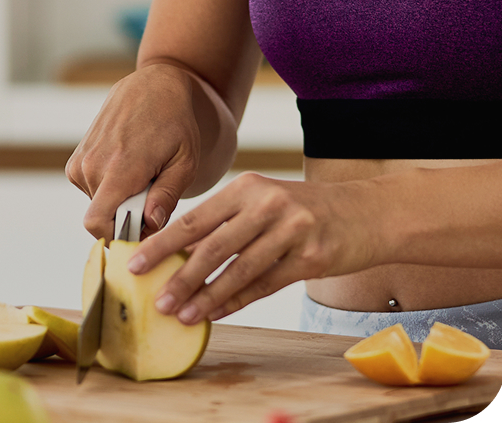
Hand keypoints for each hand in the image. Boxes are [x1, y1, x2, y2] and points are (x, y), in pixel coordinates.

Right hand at [65, 64, 202, 240]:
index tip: (144, 230)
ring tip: (142, 174)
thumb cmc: (176, 123)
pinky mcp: (77, 157)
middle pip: (103, 217)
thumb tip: (150, 224)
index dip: (119, 237)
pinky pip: (91, 190)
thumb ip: (167, 195)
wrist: (153, 85)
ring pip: (97, 204)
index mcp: (120, 167)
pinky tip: (128, 165)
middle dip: (127, 216)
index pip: (97, 223)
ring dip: (119, 200)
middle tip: (153, 193)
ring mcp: (81, 159)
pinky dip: (109, 187)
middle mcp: (93, 164)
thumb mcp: (186, 161)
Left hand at [125, 172, 380, 323]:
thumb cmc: (303, 209)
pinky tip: (217, 313)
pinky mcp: (311, 257)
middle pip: (213, 245)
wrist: (365, 213)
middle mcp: (267, 204)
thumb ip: (225, 223)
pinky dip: (238, 301)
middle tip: (156, 299)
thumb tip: (178, 253)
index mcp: (246, 187)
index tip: (136, 262)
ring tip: (182, 315)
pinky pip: (265, 285)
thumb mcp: (262, 203)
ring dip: (207, 296)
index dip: (163, 243)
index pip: (196, 218)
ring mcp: (291, 230)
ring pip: (238, 270)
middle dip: (179, 276)